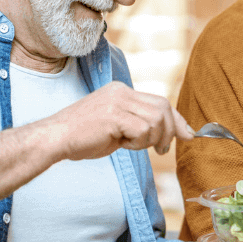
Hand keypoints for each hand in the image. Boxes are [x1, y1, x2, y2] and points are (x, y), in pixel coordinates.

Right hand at [45, 81, 193, 160]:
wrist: (55, 139)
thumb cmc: (83, 138)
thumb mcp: (118, 128)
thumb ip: (141, 126)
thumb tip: (173, 135)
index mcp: (122, 91)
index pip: (160, 102)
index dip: (177, 120)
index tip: (188, 134)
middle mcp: (121, 91)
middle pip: (163, 108)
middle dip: (169, 131)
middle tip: (161, 150)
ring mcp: (117, 101)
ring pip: (156, 120)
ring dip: (150, 139)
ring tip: (130, 145)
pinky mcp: (114, 114)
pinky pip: (142, 130)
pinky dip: (138, 143)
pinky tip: (121, 144)